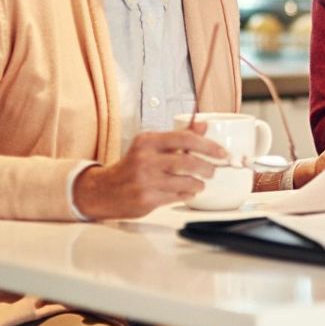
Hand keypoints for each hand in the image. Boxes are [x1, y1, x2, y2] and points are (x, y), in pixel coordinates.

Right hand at [72, 124, 226, 219]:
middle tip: (213, 170)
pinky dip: (187, 194)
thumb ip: (177, 136)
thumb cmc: (131, 167)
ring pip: (186, 182)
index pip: (184, 138)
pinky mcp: (147, 199)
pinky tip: (186, 192)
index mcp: (147, 141)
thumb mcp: (150, 146)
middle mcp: (145, 160)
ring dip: (198, 183)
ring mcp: (146, 181)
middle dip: (207, 167)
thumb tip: (202, 125)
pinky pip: (177, 197)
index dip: (208, 145)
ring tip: (200, 183)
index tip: (222, 152)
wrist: (102, 191)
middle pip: (188, 161)